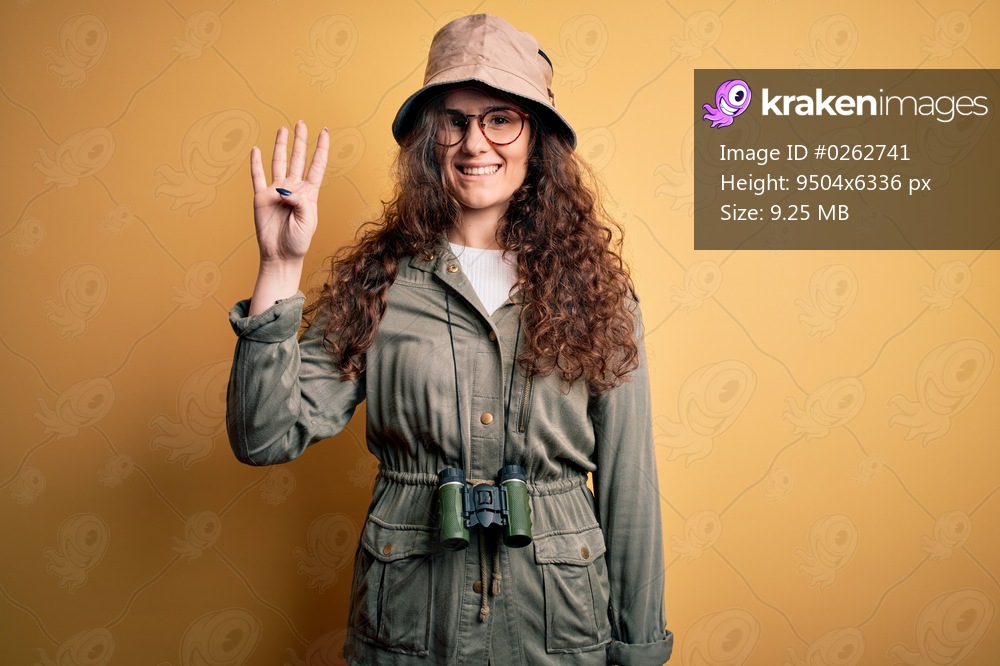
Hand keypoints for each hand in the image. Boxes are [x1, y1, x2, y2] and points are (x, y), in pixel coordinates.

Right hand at [250, 120, 328, 264]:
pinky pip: (257, 177)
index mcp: (308, 193)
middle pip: (297, 158)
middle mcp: (293, 188)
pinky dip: (256, 163)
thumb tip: (285, 189)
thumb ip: (300, 202)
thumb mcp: (307, 221)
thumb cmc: (298, 241)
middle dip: (300, 141)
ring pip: (278, 162)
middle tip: (301, 123)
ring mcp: (276, 191)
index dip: (321, 148)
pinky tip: (256, 150)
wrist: (280, 255)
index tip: (324, 131)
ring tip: (282, 129)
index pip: (316, 165)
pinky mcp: (261, 198)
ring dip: (281, 146)